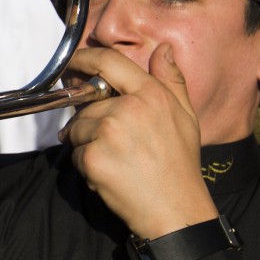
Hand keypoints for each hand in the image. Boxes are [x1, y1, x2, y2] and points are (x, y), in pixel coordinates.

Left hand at [58, 44, 216, 240]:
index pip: (109, 62)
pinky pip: (74, 153)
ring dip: (86, 143)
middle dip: (89, 120)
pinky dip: (85, 164)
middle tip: (110, 142)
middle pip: (88, 104)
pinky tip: (109, 174)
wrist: (176, 211)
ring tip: (115, 160)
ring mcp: (108, 132)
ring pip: (77, 128)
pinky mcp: (92, 157)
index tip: (73, 62)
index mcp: (151, 94)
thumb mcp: (186, 116)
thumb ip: (171, 79)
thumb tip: (163, 48)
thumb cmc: (180, 165)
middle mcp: (128, 109)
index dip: (85, 58)